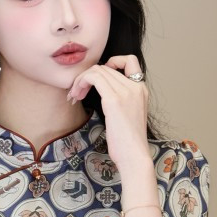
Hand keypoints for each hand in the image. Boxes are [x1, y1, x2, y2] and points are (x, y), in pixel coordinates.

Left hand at [65, 53, 148, 169]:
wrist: (134, 156)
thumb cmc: (128, 143)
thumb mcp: (128, 115)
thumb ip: (121, 101)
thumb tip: (104, 94)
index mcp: (141, 89)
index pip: (129, 60)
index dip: (111, 63)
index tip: (98, 79)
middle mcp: (136, 86)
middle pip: (105, 66)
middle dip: (87, 77)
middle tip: (76, 93)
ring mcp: (126, 92)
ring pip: (98, 70)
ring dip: (81, 80)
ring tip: (75, 96)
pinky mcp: (114, 100)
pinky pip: (94, 78)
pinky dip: (81, 83)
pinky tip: (76, 96)